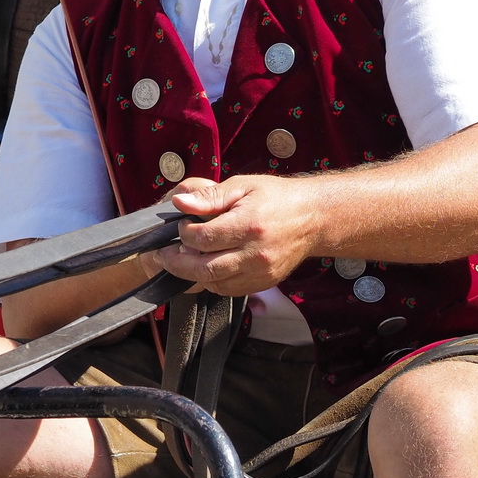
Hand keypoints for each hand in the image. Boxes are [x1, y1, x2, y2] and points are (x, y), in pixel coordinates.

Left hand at [149, 175, 320, 296]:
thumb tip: (180, 202)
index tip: (181, 225)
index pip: (203, 238)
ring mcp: (261, 272)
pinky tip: (205, 267)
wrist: (314, 218)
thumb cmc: (277, 198)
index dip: (184, 233)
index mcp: (249, 225)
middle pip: (204, 268)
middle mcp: (255, 253)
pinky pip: (229, 290)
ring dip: (192, 274)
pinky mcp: (264, 283)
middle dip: (177, 262)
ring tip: (183, 259)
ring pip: (214, 283)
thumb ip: (210, 196)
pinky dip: (212, 281)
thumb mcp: (244, 186)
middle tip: (164, 253)